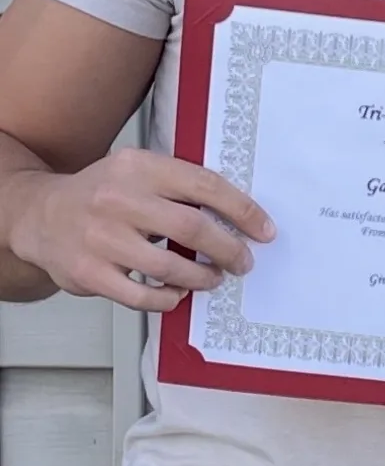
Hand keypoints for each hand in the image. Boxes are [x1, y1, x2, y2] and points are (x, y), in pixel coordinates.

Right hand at [8, 149, 274, 312]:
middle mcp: (118, 199)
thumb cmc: (101, 195)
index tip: (263, 229)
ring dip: (202, 277)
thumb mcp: (136, 171)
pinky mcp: (90, 273)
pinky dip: (168, 299)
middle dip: (228, 249)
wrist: (40, 215)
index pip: (204, 185)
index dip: (242, 210)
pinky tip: (177, 294)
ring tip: (213, 278)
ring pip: (170, 266)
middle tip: (243, 261)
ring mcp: (101, 238)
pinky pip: (142, 296)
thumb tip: (237, 214)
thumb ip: (177, 185)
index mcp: (138, 167)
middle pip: (193, 226)